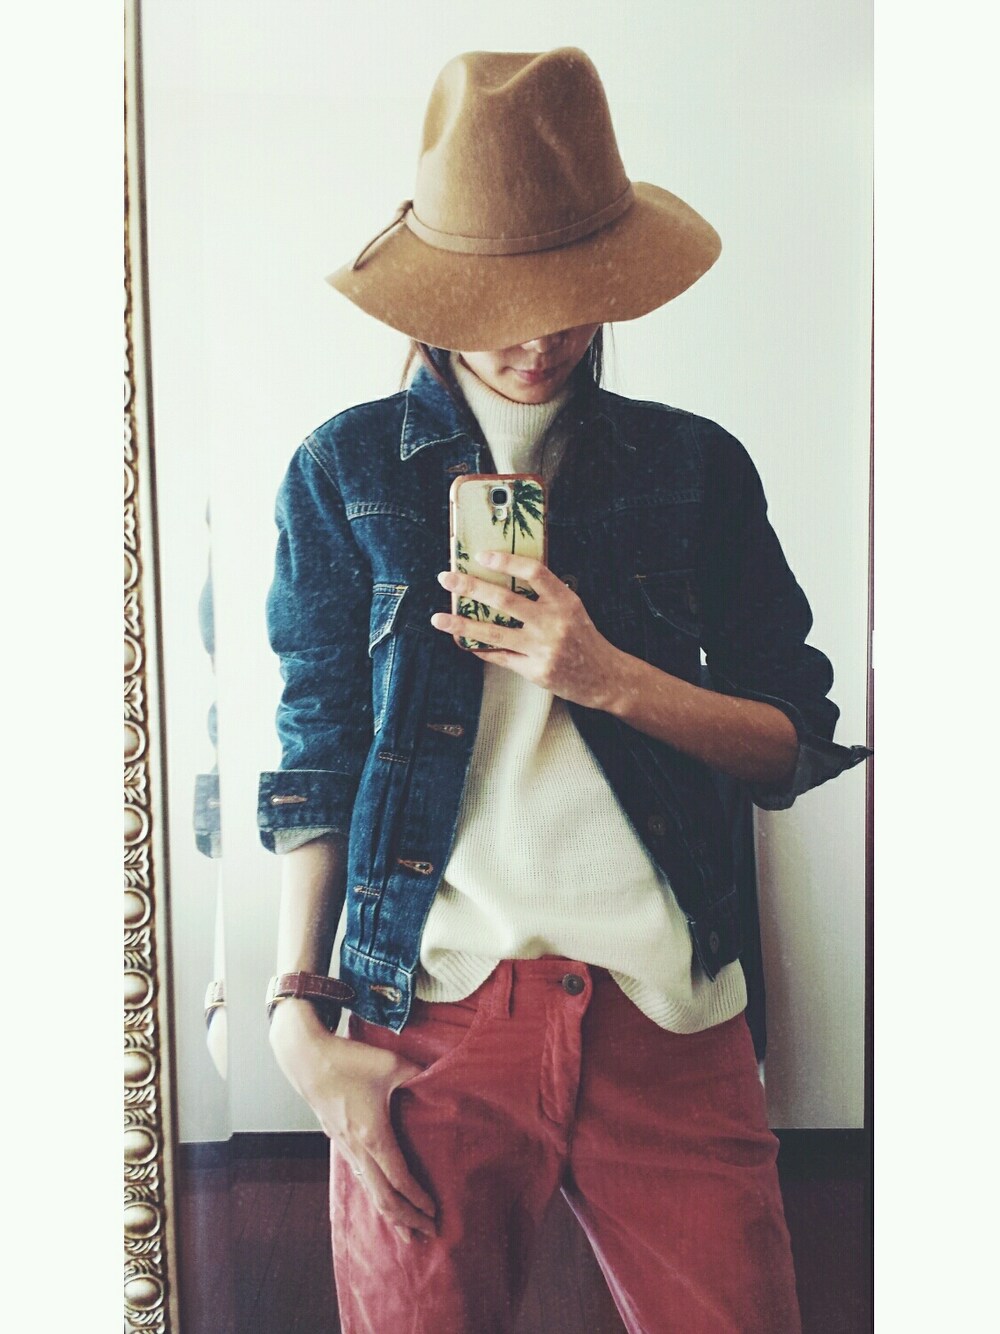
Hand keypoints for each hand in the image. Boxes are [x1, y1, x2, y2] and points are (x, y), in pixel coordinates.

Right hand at [269, 1001, 435, 1241]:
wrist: (306, 1058)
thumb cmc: (348, 1060)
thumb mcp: (392, 1064)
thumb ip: (419, 1074)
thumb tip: (439, 1079)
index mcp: (373, 1136)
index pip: (399, 1179)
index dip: (418, 1199)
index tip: (435, 1211)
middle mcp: (358, 1149)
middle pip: (384, 1198)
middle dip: (407, 1219)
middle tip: (429, 1233)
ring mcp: (344, 1146)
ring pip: (369, 1190)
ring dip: (389, 1213)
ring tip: (405, 1230)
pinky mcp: (337, 1139)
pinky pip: (358, 1176)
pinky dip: (373, 1193)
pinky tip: (378, 1195)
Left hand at [432, 551, 623, 708]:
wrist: (605, 677)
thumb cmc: (584, 638)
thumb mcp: (572, 608)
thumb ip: (544, 595)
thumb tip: (500, 578)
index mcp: (565, 600)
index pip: (534, 572)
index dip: (507, 561)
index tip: (482, 555)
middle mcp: (554, 623)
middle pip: (505, 600)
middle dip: (471, 587)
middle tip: (447, 579)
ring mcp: (543, 649)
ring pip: (494, 633)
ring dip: (462, 624)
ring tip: (438, 618)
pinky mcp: (535, 671)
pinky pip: (500, 657)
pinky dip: (480, 648)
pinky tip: (463, 641)